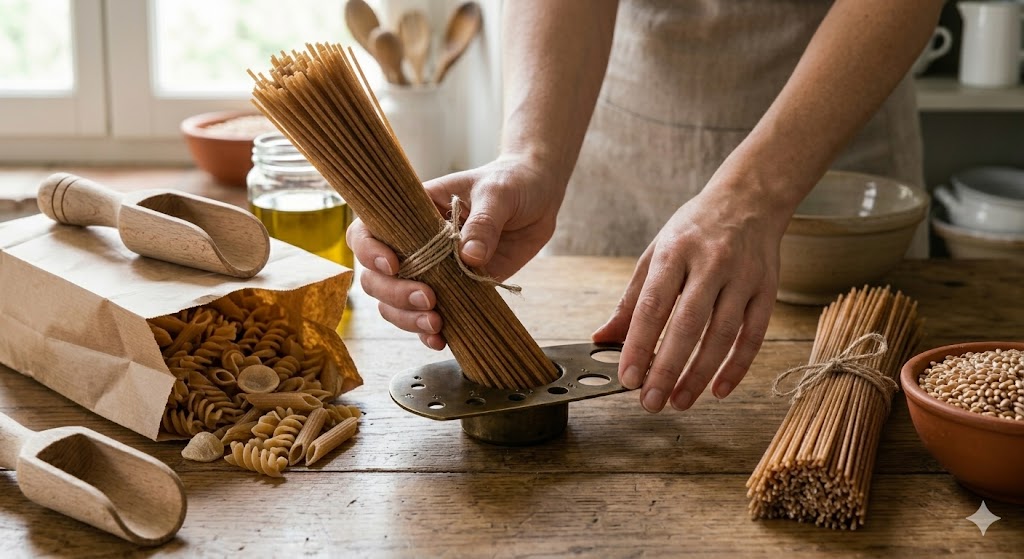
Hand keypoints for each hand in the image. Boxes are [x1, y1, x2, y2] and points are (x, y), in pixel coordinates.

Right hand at [346, 154, 564, 349]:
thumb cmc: (511, 183)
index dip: (370, 251)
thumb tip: (469, 256)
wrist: (538, 197)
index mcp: (411, 212)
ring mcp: (431, 270)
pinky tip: (441, 339)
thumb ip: (484, 223)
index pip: (368, 231)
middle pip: (375, 276)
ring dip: (407, 318)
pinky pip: (428, 315)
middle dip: (394, 293)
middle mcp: (412, 244)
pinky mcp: (455, 289)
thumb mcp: (498, 194)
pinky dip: (428, 332)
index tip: (394, 265)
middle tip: (428, 299)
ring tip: (436, 324)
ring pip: (394, 302)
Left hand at [591, 175, 788, 412]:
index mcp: (675, 252)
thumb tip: (602, 339)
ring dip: (699, 374)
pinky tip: (719, 389)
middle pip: (687, 324)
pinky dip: (737, 366)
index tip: (627, 377)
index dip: (638, 344)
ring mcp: (743, 277)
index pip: (653, 305)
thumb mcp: (656, 254)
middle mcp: (711, 264)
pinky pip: (753, 335)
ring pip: (722, 335)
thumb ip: (630, 300)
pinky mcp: (767, 290)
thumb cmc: (694, 229)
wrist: (749, 199)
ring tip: (679, 401)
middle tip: (650, 401)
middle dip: (667, 368)